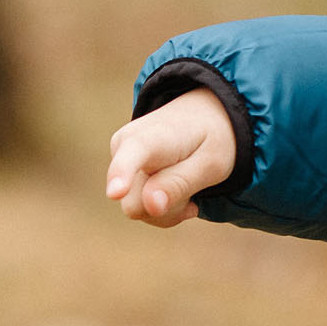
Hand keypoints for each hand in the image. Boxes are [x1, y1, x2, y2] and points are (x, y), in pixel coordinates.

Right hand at [104, 88, 235, 225]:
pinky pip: (138, 208)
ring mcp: (118, 160)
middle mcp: (124, 146)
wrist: (200, 116)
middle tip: (195, 186)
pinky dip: (162, 207)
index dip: (121, 175)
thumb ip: (180, 184)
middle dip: (168, 208)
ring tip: (188, 184)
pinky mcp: (119, 174)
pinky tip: (177, 189)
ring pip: (137, 209)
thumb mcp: (211, 163)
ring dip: (168, 208)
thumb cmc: (210, 139)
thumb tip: (151, 207)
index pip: (131, 155)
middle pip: (136, 203)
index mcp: (152, 135)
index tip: (115, 193)